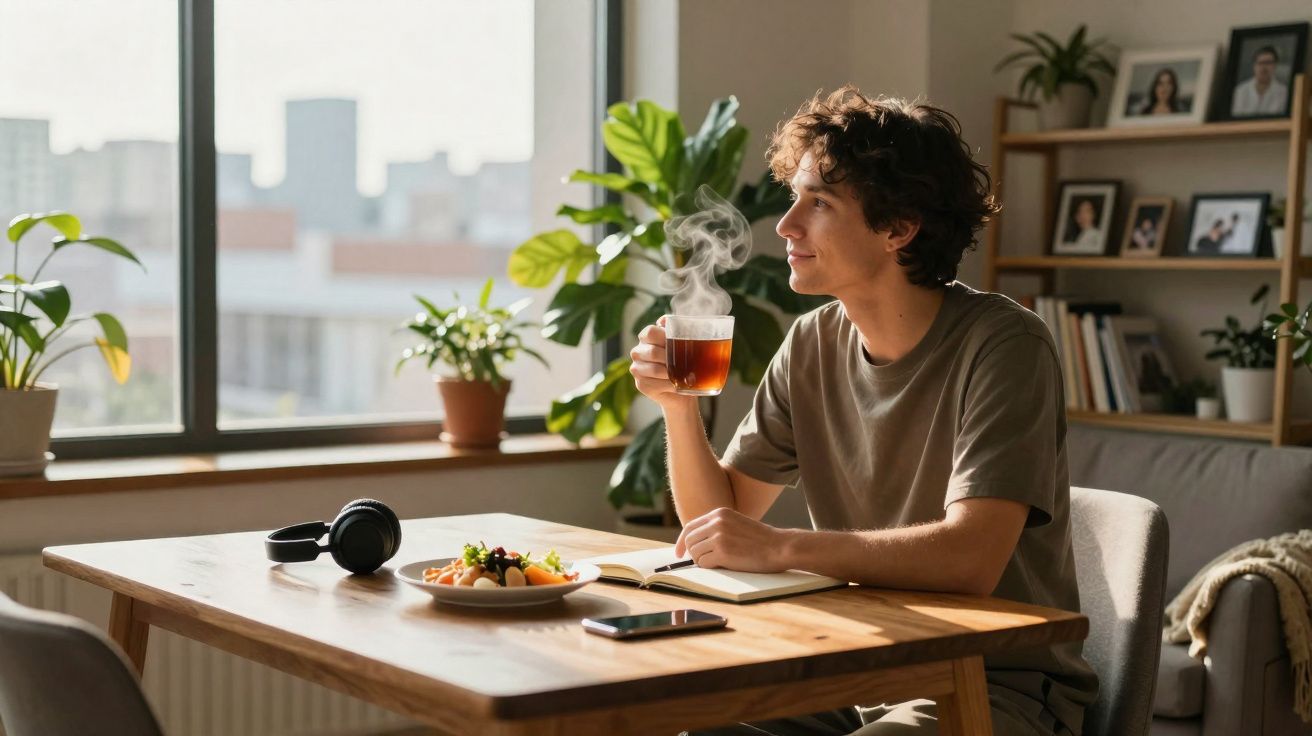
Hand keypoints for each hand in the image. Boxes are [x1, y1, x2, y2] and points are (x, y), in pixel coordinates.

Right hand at [630, 316, 694, 410]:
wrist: (682, 385)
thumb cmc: (682, 360)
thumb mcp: (682, 342)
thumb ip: (675, 328)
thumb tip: (665, 320)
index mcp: (646, 337)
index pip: (650, 332)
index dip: (665, 337)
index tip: (679, 344)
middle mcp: (638, 352)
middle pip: (652, 352)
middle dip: (670, 358)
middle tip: (685, 362)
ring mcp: (637, 369)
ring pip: (655, 370)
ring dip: (672, 373)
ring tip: (684, 375)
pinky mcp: (641, 385)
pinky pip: (656, 384)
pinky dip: (670, 385)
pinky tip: (678, 385)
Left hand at [674, 507, 790, 572]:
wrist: (779, 546)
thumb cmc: (760, 540)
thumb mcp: (736, 524)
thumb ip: (717, 528)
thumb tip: (694, 543)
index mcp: (719, 513)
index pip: (690, 527)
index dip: (681, 542)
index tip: (679, 553)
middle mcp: (716, 522)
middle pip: (689, 541)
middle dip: (693, 554)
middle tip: (705, 561)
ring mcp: (719, 536)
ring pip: (694, 553)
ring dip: (703, 561)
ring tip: (720, 562)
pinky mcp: (722, 551)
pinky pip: (703, 563)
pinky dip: (710, 567)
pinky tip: (724, 565)